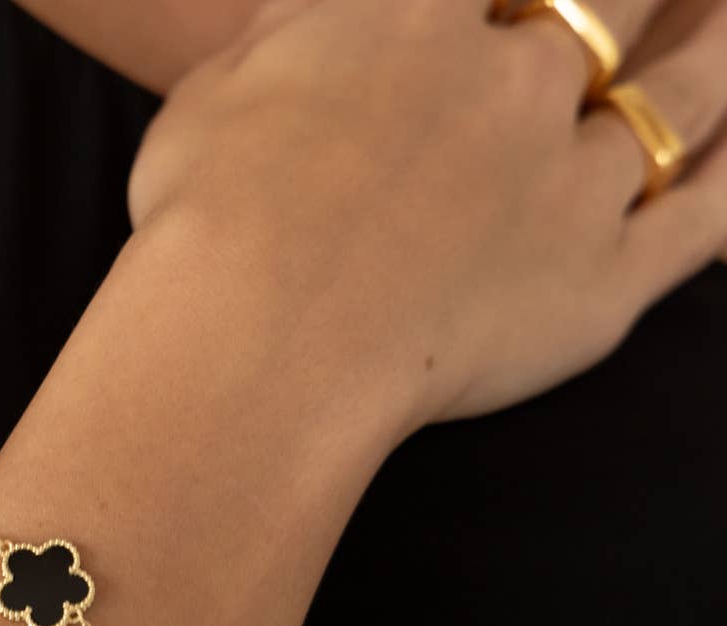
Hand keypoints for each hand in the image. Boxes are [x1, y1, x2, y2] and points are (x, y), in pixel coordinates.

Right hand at [125, 0, 726, 424]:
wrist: (250, 341)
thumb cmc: (201, 223)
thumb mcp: (208, 99)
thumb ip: (278, 41)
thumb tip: (303, 24)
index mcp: (415, 16)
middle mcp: (518, 79)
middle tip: (636, 6)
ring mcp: (570, 182)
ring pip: (686, 97)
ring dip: (717, 56)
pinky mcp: (596, 287)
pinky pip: (703, 225)